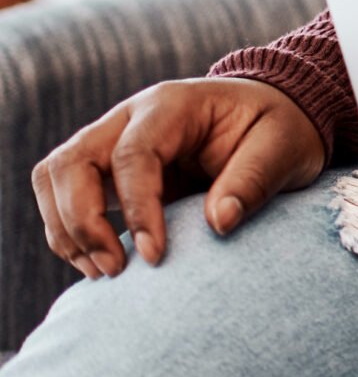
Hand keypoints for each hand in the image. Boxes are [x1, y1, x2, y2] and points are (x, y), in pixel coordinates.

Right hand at [31, 78, 326, 276]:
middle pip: (72, 161)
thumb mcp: (284, 148)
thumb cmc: (280, 129)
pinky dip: (69, 231)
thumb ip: (253, 181)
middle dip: (82, 220)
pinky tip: (99, 263)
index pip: (133, 155)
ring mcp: (112, 140)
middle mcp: (130, 117)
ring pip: (55, 177)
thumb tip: (219, 224)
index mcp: (173, 104)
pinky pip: (64, 195)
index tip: (156, 255)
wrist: (273, 117)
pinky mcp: (107, 168)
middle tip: (116, 268)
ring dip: (66, 228)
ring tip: (105, 271)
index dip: (138, 208)